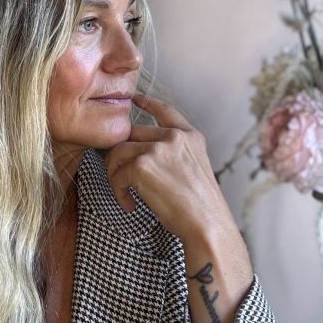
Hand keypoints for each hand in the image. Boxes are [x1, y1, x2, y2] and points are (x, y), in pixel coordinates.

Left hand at [104, 93, 235, 247]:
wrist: (207, 224)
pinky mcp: (142, 165)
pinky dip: (118, 193)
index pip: (165, 111)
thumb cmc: (200, 207)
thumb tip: (142, 153)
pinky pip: (117, 174)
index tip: (135, 98)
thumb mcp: (194, 168)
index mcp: (190, 136)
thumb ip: (175, 154)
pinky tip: (130, 205)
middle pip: (131, 133)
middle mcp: (174, 137)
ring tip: (125, 194)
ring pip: (118, 152)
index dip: (148, 102)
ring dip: (115, 175)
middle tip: (119, 176)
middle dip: (120, 155)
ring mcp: (158, 148)